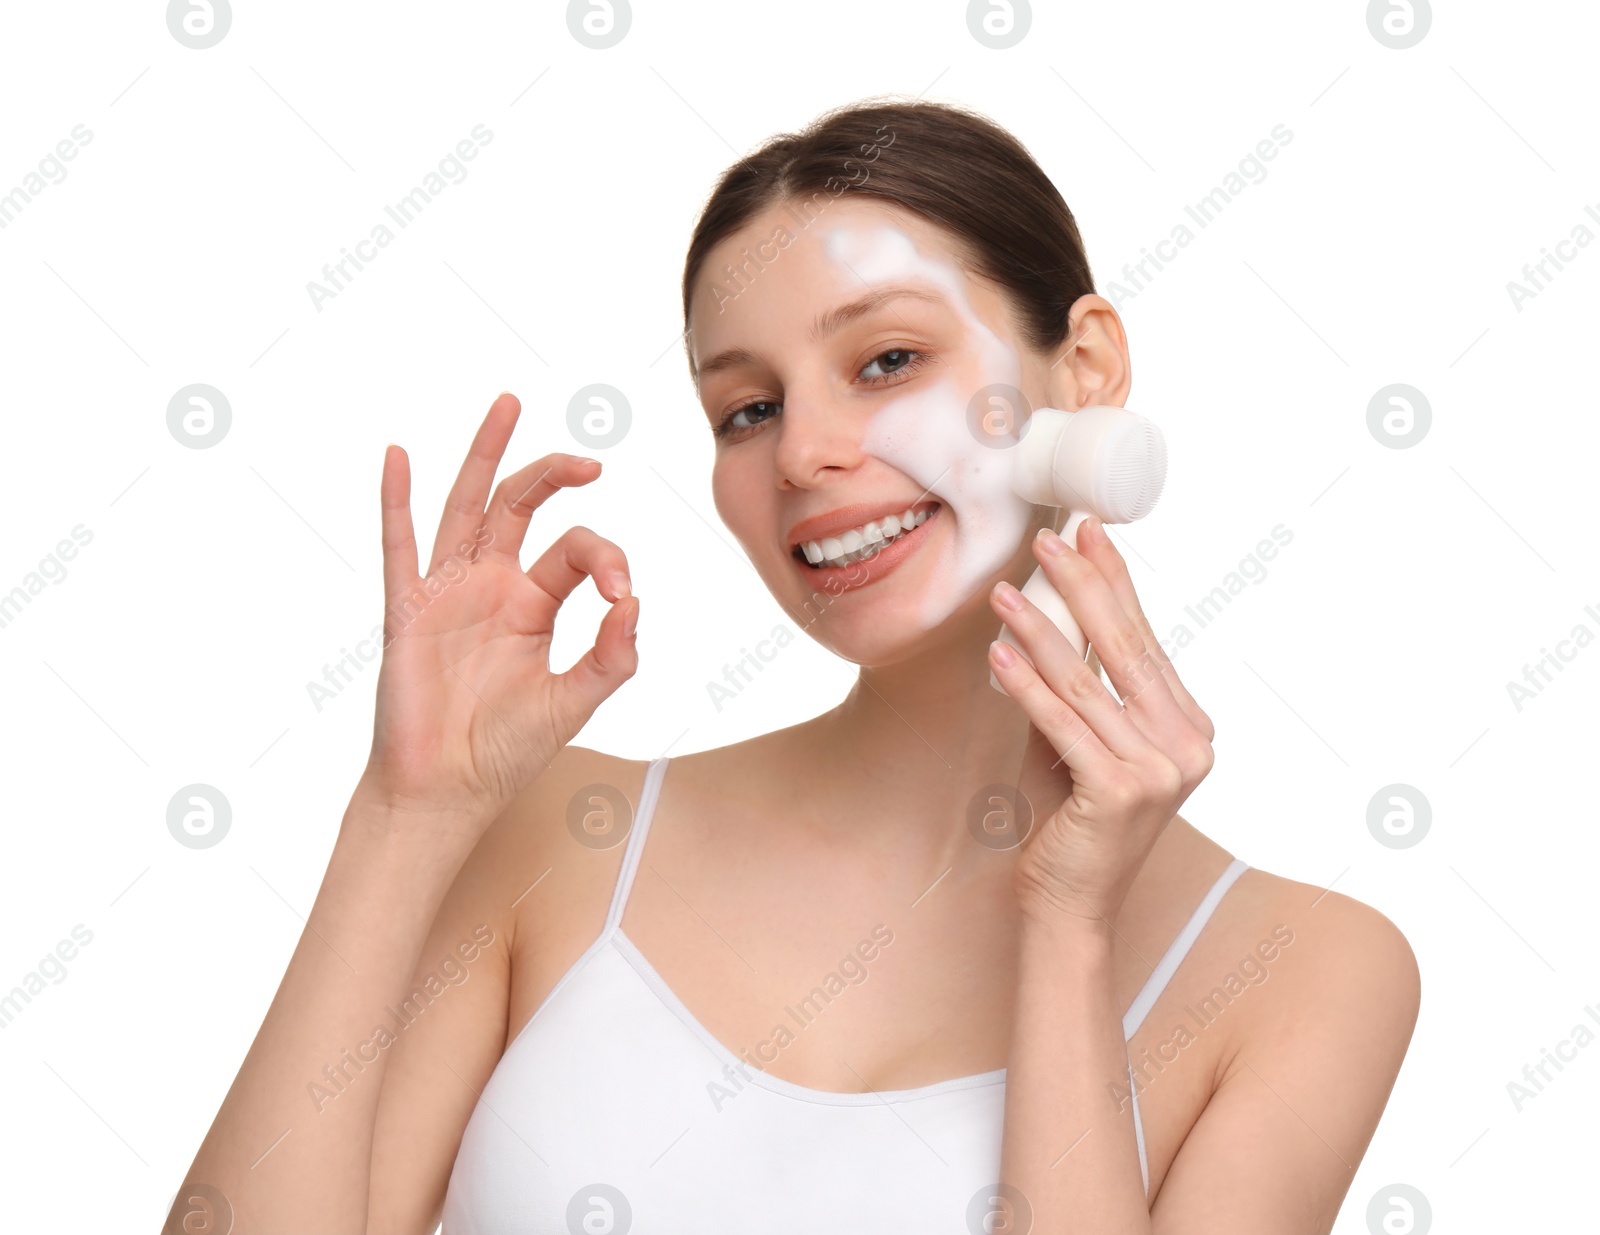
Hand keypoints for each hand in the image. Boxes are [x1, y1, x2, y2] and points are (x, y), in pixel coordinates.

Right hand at [356, 392, 639, 834]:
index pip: (576, 551)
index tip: (621, 592)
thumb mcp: (572, 703)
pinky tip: (398, 456)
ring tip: (509, 404)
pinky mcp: (408, 611)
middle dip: (552, 474)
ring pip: (467, 506)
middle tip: (589, 459)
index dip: (605, 557)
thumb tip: (635, 603)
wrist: (445, 792)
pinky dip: (396, 501)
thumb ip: (611, 657)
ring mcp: (448, 593)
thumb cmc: (505, 751)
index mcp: (534, 604)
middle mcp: (492, 587)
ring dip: (486, 454)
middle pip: (521, 507)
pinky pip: (400, 547)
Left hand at [987, 516, 1214, 927]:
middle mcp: (1188, 747)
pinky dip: (1027, 685)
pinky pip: (1063, 723)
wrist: (1069, 906)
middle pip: (1125, 649)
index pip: (1145, 641)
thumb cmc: (1069, 821)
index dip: (1116, 583)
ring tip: (1005, 592)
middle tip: (1049, 539)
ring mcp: (1161, 772)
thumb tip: (1044, 614)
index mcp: (1189, 729)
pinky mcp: (1121, 792)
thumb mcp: (1079, 742)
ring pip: (1087, 683)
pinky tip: (1000, 653)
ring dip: (1039, 630)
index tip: (1089, 533)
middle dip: (1082, 586)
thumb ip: (1078, 689)